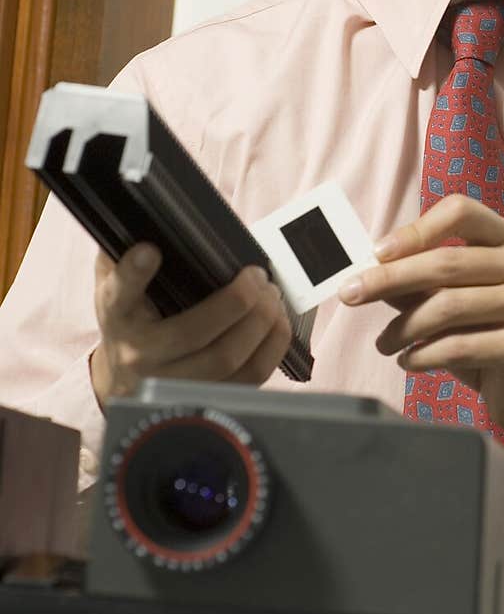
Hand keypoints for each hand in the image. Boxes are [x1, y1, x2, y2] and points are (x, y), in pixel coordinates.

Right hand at [90, 244, 291, 404]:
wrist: (124, 376)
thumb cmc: (132, 316)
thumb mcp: (116, 284)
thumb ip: (125, 255)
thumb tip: (148, 217)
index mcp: (117, 316)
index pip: (119, 294)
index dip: (133, 273)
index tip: (149, 250)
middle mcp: (141, 354)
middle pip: (192, 333)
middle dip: (235, 301)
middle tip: (257, 275)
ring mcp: (173, 382)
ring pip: (226, 359)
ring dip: (259, 322)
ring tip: (271, 295)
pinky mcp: (206, 396)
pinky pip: (250, 378)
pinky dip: (272, 345)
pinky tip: (277, 320)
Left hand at [339, 194, 503, 449]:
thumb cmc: (491, 337)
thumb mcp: (457, 301)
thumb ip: (422, 283)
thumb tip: (370, 271)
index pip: (461, 212)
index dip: (415, 230)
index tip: (376, 253)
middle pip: (447, 261)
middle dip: (390, 279)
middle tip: (351, 294)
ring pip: (449, 306)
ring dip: (403, 327)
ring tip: (383, 343)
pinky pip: (460, 346)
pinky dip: (423, 354)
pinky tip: (408, 361)